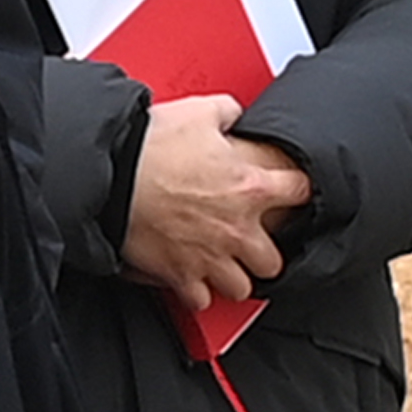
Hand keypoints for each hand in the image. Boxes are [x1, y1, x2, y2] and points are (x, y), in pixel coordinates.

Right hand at [122, 95, 311, 307]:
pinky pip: (200, 300)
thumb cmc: (151, 146)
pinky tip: (192, 279)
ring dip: (233, 277)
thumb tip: (235, 112)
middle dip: (263, 253)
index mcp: (250, 187)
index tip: (291, 192)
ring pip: (241, 287)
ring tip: (224, 265)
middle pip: (273, 260)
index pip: (300, 193)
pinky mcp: (180, 275)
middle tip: (251, 242)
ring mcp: (210, 256)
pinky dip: (197, 293)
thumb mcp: (198, 111)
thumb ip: (227, 112)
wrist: (111, 176)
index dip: (297, 190)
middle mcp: (237, 229)